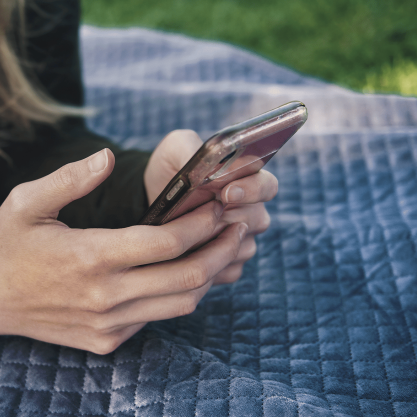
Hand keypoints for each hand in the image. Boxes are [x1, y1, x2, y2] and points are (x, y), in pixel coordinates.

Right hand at [0, 149, 248, 353]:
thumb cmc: (7, 243)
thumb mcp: (26, 201)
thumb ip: (71, 178)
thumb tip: (108, 157)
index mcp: (89, 257)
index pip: (166, 241)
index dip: (202, 222)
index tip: (219, 203)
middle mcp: (104, 297)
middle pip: (187, 277)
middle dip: (222, 248)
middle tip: (238, 224)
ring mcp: (107, 325)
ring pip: (181, 304)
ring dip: (209, 274)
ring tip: (221, 246)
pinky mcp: (107, 340)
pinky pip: (157, 317)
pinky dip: (178, 294)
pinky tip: (182, 269)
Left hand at [143, 129, 278, 283]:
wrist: (149, 199)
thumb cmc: (169, 169)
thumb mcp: (175, 148)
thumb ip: (193, 147)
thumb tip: (213, 165)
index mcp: (247, 180)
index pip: (267, 186)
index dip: (252, 189)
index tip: (227, 192)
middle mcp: (251, 211)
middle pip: (257, 219)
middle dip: (229, 217)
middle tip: (204, 214)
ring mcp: (241, 240)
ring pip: (243, 247)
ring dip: (215, 241)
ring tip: (188, 234)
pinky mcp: (227, 265)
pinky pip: (228, 269)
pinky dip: (208, 263)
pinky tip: (187, 255)